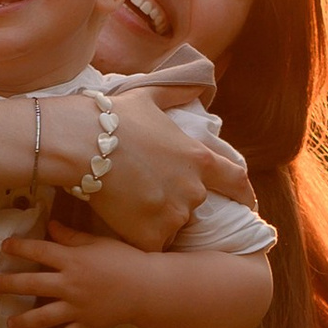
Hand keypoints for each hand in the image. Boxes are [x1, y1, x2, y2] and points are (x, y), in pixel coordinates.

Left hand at [0, 224, 150, 327]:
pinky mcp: (87, 325)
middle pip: (31, 284)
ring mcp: (77, 308)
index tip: (4, 247)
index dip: (19, 247)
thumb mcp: (98, 242)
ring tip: (11, 323)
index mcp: (72, 260)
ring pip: (42, 316)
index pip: (38, 250)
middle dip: (9, 284)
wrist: (148, 287)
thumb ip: (71, 236)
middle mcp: (70, 284)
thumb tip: (50, 226)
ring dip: (23, 320)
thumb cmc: (125, 260)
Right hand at [81, 92, 243, 251]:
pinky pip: (152, 245)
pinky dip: (140, 238)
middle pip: (193, 206)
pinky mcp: (151, 235)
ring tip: (129, 205)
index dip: (244, 196)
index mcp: (199, 158)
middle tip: (150, 196)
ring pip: (171, 227)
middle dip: (177, 204)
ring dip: (156, 222)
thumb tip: (198, 82)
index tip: (246, 205)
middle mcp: (193, 189)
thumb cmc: (113, 118)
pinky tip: (122, 222)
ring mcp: (173, 214)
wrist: (81, 144)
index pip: (236, 182)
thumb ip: (178, 91)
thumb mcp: (150, 96)